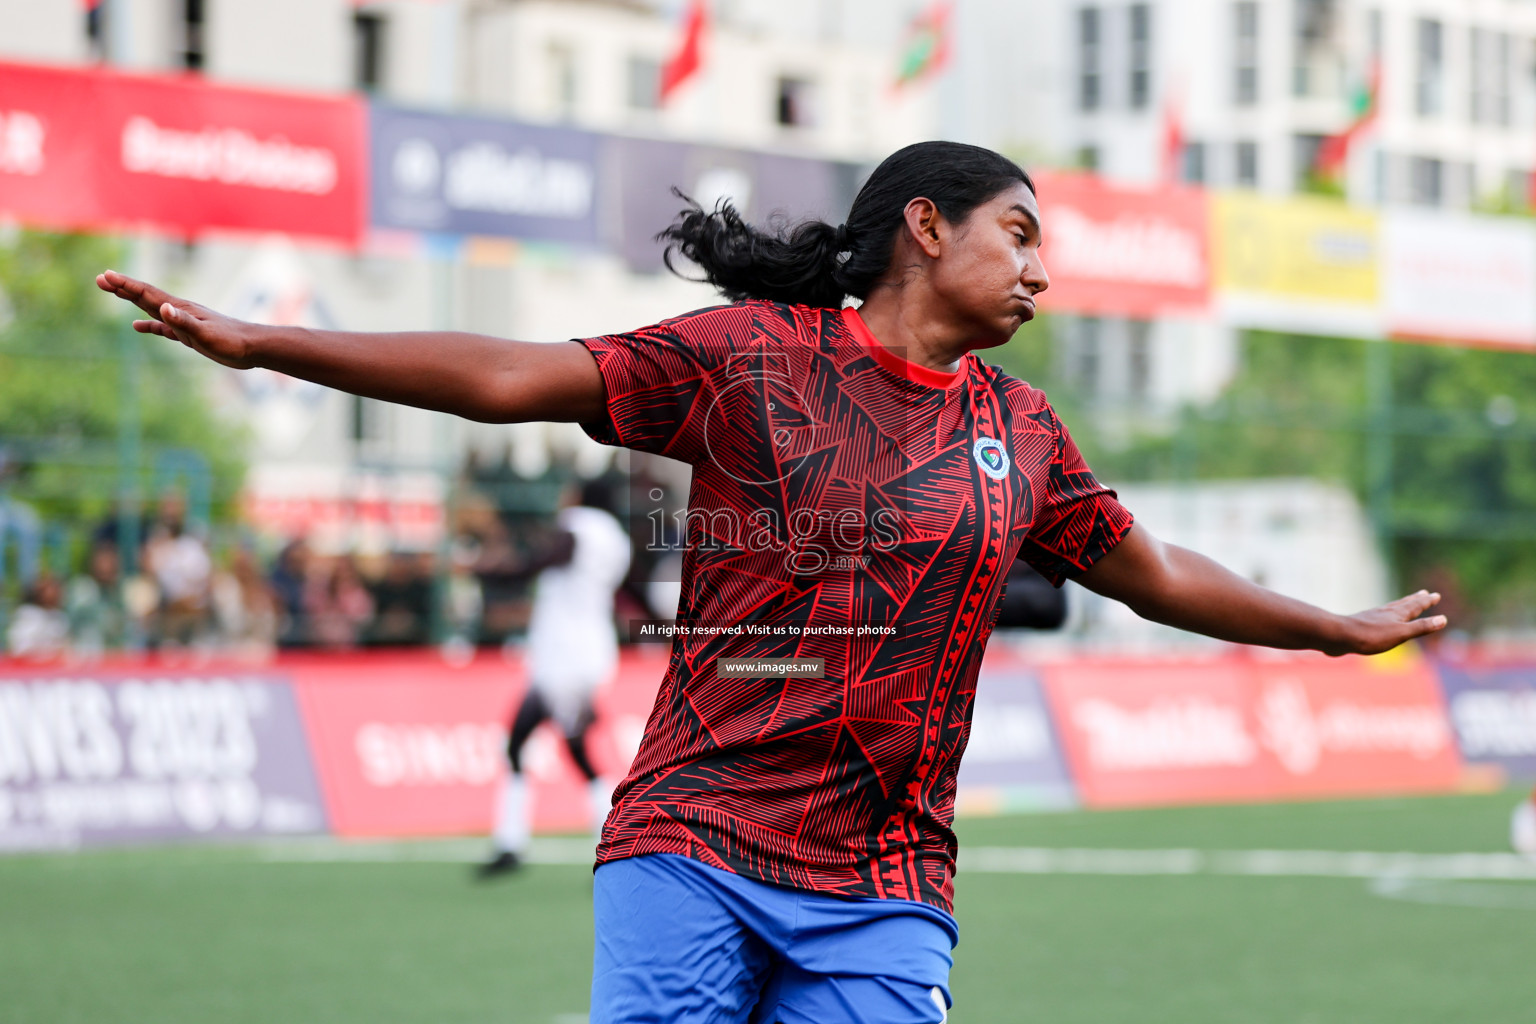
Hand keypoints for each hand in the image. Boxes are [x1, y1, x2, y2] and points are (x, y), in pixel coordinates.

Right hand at [95, 269, 260, 369]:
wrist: (253, 348)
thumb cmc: (232, 342)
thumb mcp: (206, 334)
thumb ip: (184, 322)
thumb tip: (162, 308)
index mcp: (180, 308)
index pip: (147, 293)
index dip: (125, 285)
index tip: (104, 276)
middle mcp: (180, 311)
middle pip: (145, 296)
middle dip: (122, 287)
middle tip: (100, 279)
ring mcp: (184, 322)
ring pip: (152, 308)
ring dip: (132, 301)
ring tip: (114, 292)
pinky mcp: (190, 335)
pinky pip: (163, 327)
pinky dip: (149, 325)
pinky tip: (137, 326)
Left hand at [1334, 590, 1446, 655]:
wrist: (1340, 636)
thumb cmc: (1371, 636)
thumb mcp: (1401, 633)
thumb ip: (1421, 627)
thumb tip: (1443, 619)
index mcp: (1397, 614)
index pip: (1416, 605)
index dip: (1426, 601)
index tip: (1435, 595)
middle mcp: (1386, 612)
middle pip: (1404, 604)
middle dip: (1415, 600)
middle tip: (1424, 593)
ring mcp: (1373, 617)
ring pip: (1391, 609)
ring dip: (1401, 606)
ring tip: (1404, 603)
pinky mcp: (1362, 624)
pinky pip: (1379, 617)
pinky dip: (1386, 615)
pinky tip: (1380, 619)